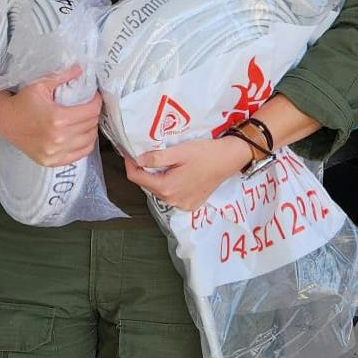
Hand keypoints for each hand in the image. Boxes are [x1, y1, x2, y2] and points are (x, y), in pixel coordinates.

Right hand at [0, 65, 101, 166]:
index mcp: (58, 118)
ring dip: (91, 129)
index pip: (91, 111)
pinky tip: (81, 135)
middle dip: (93, 113)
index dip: (96, 101)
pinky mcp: (51, 162)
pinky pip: (79, 155)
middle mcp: (58, 138)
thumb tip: (81, 69)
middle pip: (91, 125)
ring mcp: (55, 153)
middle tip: (89, 106)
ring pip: (89, 141)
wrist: (4, 120)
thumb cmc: (22, 101)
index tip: (94, 96)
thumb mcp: (41, 84)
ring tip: (86, 120)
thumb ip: (63, 76)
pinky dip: (85, 144)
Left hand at [124, 137, 251, 211]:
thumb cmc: (205, 153)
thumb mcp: (179, 151)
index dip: (130, 164)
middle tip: (146, 155)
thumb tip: (137, 160)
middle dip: (144, 171)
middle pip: (148, 185)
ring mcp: (182, 205)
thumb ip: (156, 158)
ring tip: (162, 163)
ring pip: (160, 191)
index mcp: (167, 187)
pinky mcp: (190, 205)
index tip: (128, 152)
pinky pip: (172, 196)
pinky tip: (176, 173)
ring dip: (157, 178)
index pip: (137, 178)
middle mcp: (172, 201)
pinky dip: (169, 185)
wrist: (229, 159)